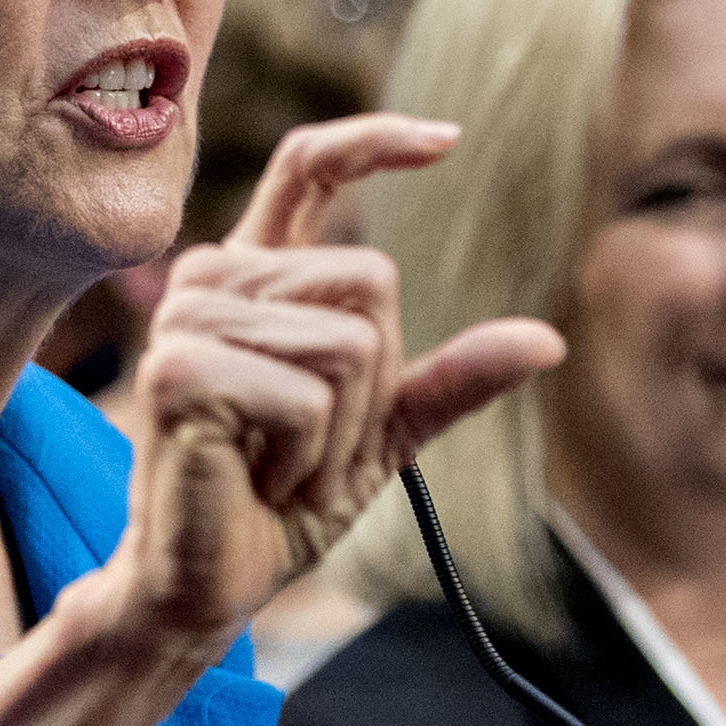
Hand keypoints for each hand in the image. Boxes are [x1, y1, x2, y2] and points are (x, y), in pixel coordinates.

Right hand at [108, 114, 561, 650]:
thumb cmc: (281, 503)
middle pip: (370, 281)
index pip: (308, 168)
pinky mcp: (177, 370)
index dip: (374, 142)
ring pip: (348, 345)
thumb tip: (548, 342)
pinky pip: (306, 398)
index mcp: (256, 275)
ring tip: (279, 468)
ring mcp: (187, 317)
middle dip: (371, 390)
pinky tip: (258, 480)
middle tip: (309, 448)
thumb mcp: (383, 434)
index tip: (448, 141)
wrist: (208, 585)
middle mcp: (214, 278)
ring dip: (337, 435)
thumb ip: (450, 380)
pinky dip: (308, 458)